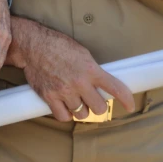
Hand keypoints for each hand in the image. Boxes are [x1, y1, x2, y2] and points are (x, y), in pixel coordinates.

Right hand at [19, 24, 133, 121]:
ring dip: (81, 109)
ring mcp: (63, 91)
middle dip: (97, 104)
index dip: (126, 100)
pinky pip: (63, 116)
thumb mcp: (82, 52)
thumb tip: (102, 83)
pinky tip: (65, 106)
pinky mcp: (49, 96)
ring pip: (82, 114)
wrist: (33, 45)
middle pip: (99, 108)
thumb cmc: (57, 45)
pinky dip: (66, 114)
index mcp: (90, 69)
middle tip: (92, 99)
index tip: (130, 106)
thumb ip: (93, 69)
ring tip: (76, 100)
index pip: (115, 88)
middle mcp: (79, 82)